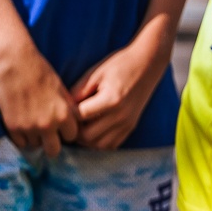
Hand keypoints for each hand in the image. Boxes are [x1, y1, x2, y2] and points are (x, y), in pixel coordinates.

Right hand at [0, 38, 79, 156]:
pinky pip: (20, 143)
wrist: (14, 63)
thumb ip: (66, 108)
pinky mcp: (12, 127)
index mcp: (63, 114)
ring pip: (36, 146)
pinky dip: (22, 137)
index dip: (67, 132)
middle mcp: (47, 125)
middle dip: (52, 143)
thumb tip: (71, 122)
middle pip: (54, 150)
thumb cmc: (40, 71)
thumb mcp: (61, 89)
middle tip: (48, 134)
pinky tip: (22, 124)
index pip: (71, 137)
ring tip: (33, 124)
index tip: (62, 128)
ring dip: (35, 138)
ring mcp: (29, 128)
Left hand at [71, 31, 169, 149]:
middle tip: (70, 120)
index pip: (80, 116)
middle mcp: (121, 116)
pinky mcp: (131, 127)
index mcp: (112, 100)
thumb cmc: (119, 65)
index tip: (65, 108)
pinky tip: (93, 130)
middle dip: (74, 131)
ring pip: (98, 146)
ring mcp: (127, 124)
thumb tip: (63, 109)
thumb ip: (78, 92)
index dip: (69, 114)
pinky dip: (98, 143)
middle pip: (87, 137)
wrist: (147, 64)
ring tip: (80, 126)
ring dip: (85, 140)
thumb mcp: (95, 73)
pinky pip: (110, 146)